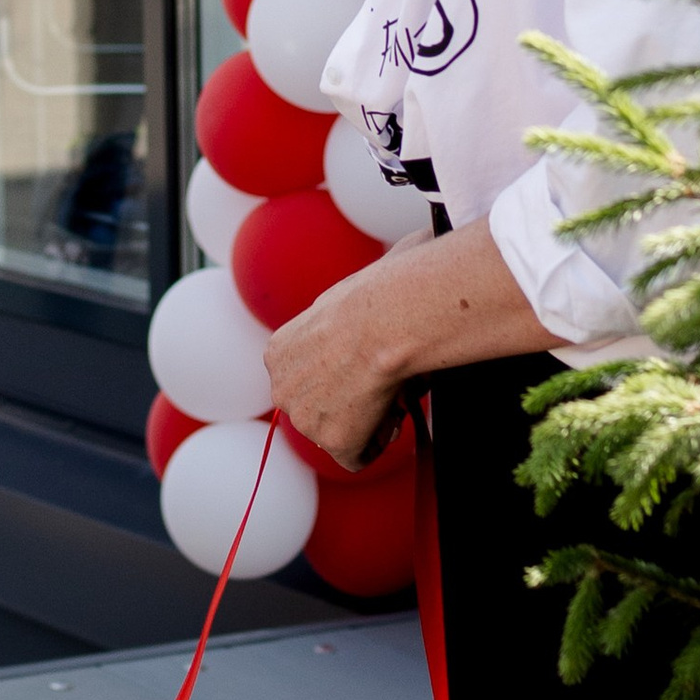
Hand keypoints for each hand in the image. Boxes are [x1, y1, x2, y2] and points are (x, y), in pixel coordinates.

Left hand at [264, 212, 570, 460]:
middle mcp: (281, 388)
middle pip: (318, 411)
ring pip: (339, 434)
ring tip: (389, 392)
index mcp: (279, 350)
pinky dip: (379, 442)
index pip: (306, 378)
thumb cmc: (384, 290)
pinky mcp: (333, 441)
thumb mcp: (359, 284)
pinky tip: (391, 414)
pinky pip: (358, 457)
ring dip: (367, 422)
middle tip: (382, 383)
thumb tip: (420, 242)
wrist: (389, 318)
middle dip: (350, 404)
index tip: (366, 365)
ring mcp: (304, 418)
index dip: (341, 377)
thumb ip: (366, 285)